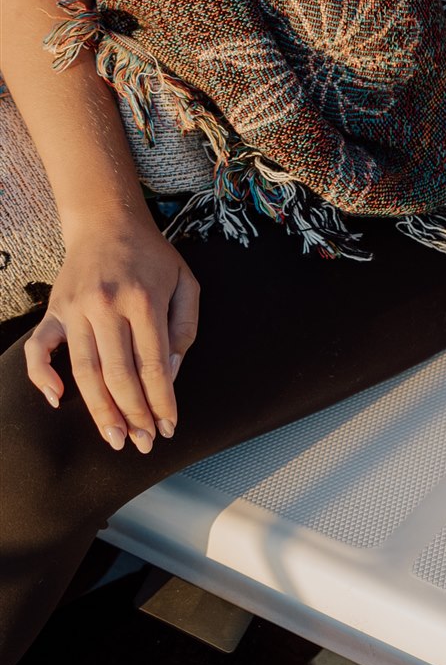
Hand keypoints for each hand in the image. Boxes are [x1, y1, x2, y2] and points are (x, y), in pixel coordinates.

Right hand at [25, 216, 199, 452]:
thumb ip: (184, 328)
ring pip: (85, 371)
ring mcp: (75, 309)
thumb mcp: (185, 282)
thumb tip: (170, 374)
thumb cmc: (152, 256)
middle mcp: (107, 306)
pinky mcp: (54, 311)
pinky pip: (40, 349)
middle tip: (142, 443)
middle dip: (134, 414)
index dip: (162, 401)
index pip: (153, 365)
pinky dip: (43, 377)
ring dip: (99, 410)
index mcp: (144, 300)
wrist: (108, 220)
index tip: (168, 427)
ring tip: (114, 438)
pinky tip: (57, 400)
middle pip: (119, 375)